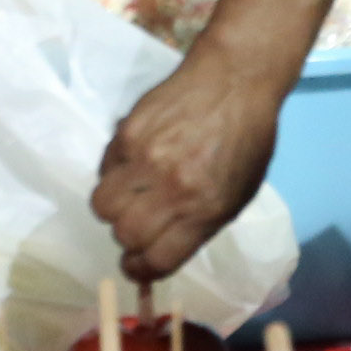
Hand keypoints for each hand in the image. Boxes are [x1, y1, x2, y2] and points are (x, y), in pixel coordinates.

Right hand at [93, 50, 291, 283]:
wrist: (235, 80)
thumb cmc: (247, 141)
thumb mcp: (236, 194)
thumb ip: (197, 225)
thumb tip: (159, 251)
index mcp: (206, 209)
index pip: (158, 259)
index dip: (142, 270)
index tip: (137, 266)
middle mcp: (173, 188)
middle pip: (125, 236)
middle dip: (129, 239)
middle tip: (138, 225)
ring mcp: (146, 159)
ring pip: (103, 206)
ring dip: (114, 209)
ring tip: (129, 196)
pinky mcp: (127, 133)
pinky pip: (103, 170)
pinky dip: (113, 175)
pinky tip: (132, 164)